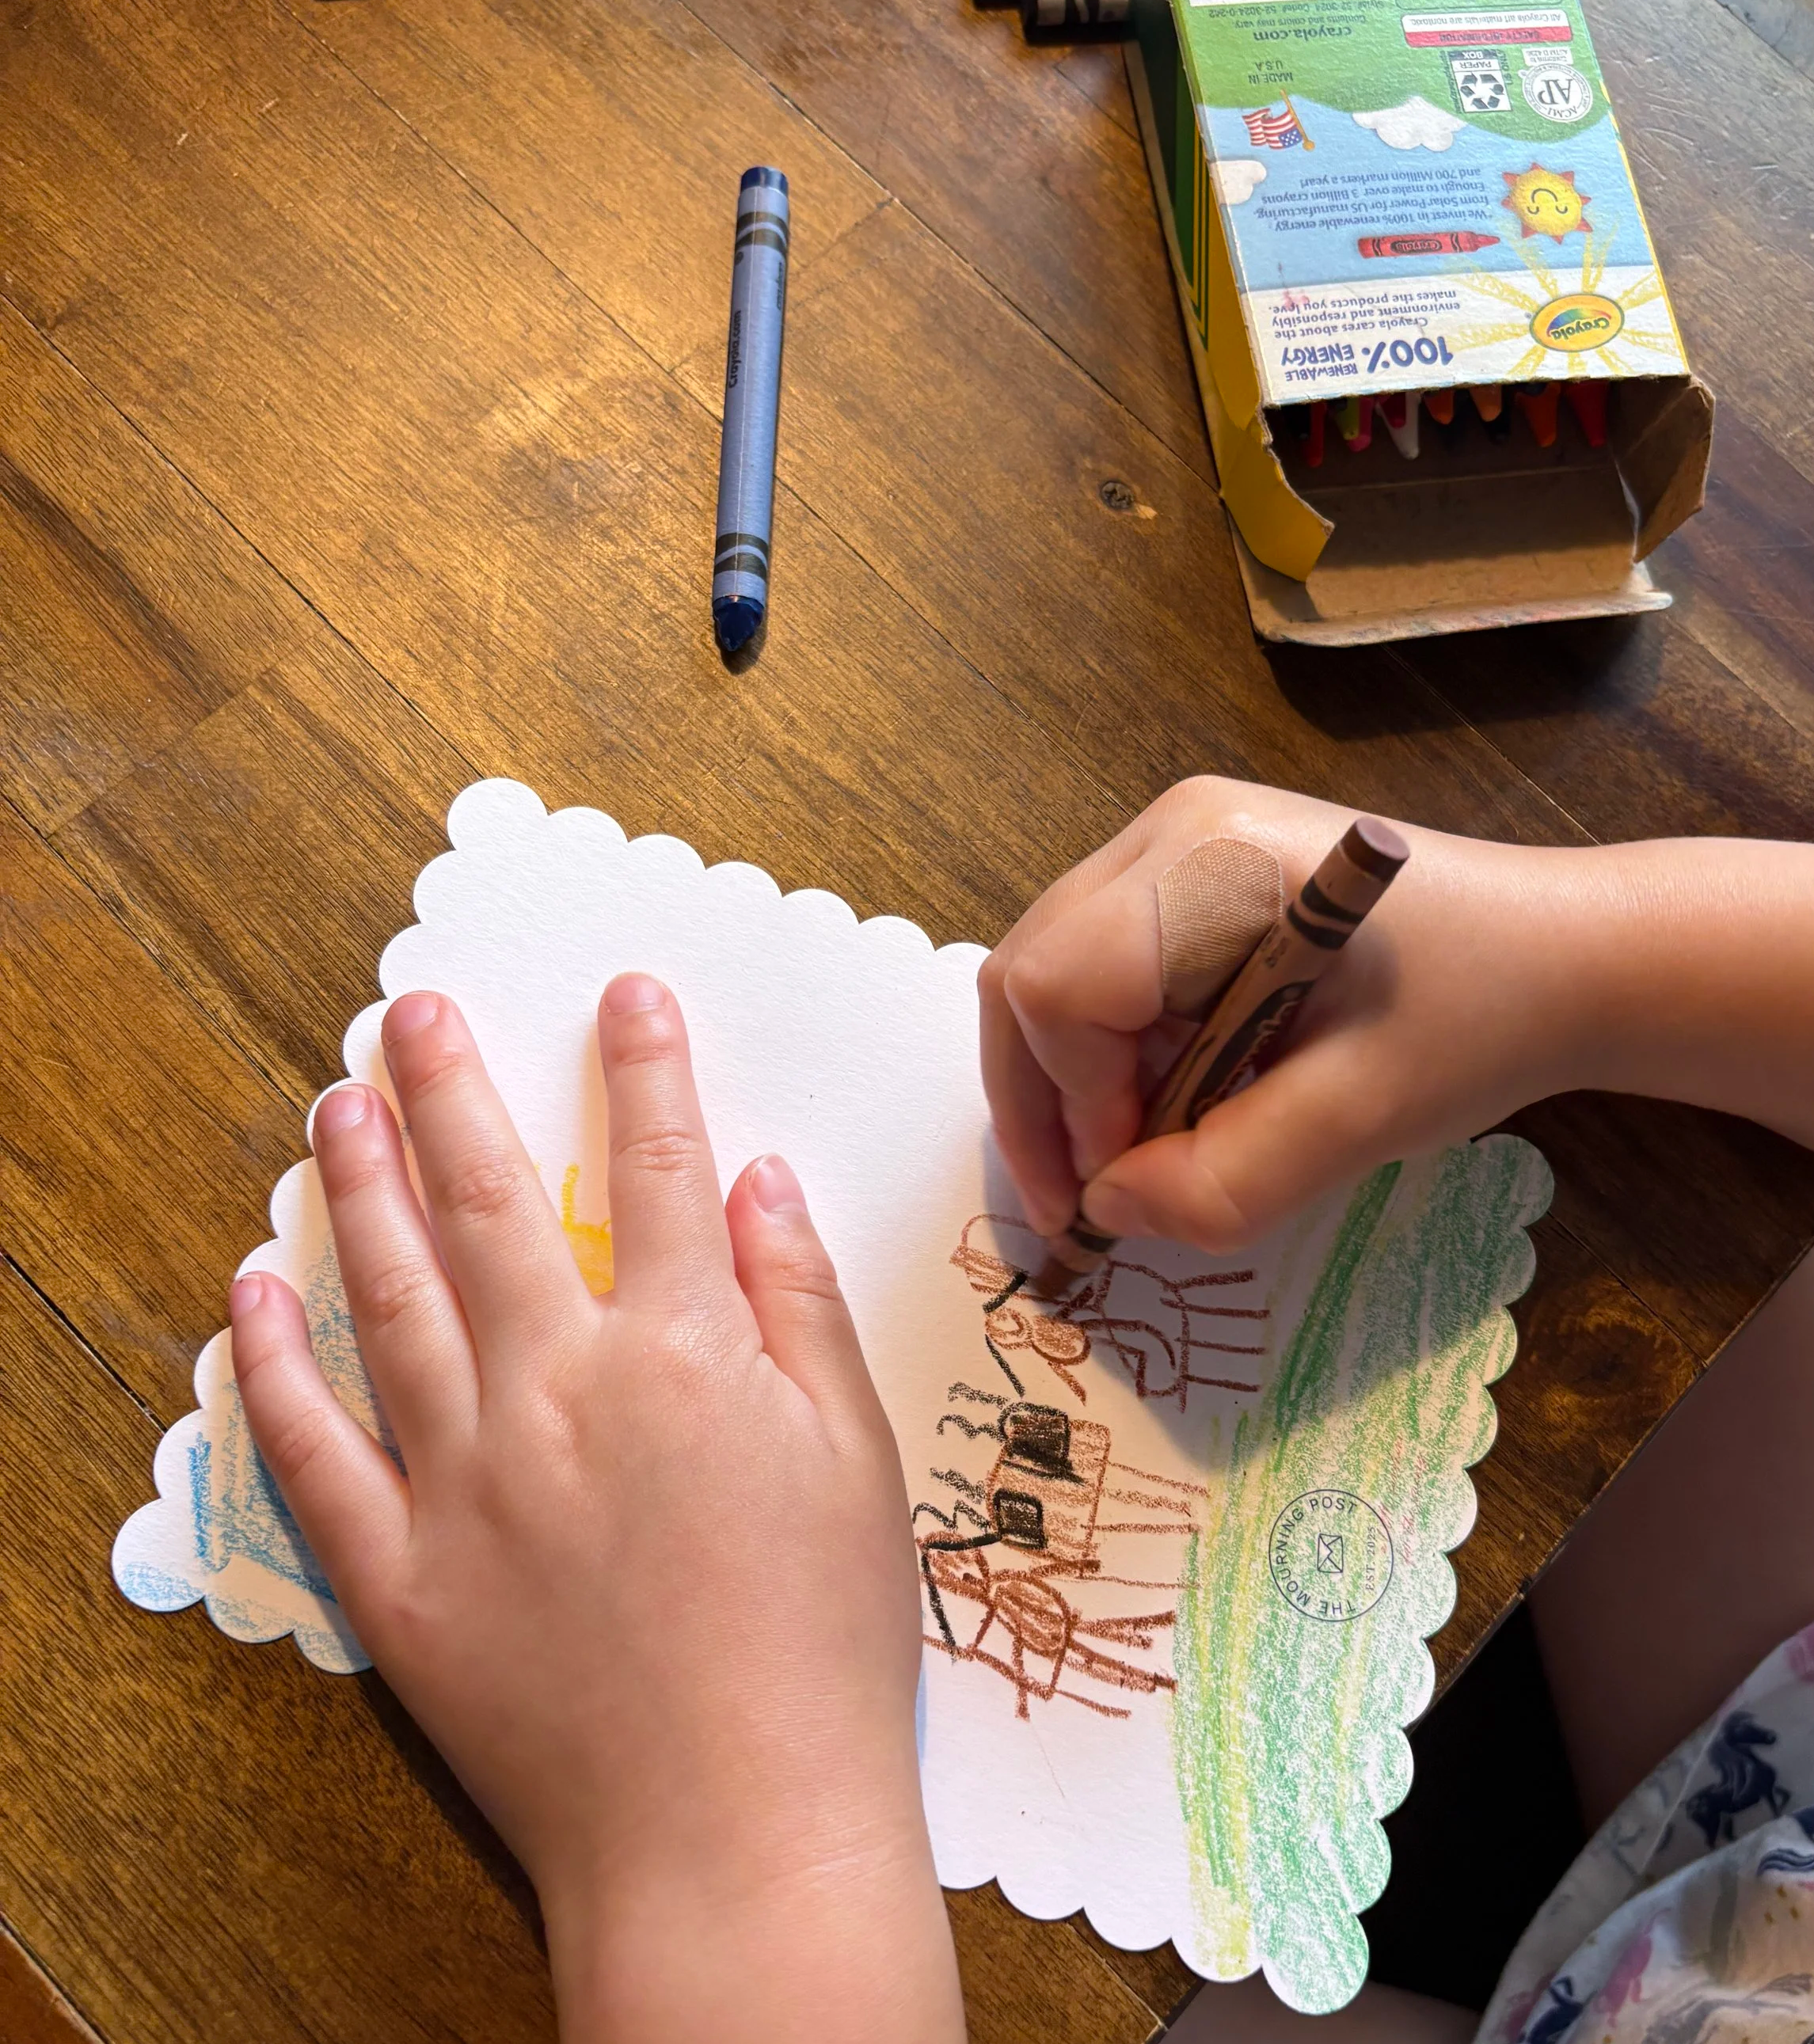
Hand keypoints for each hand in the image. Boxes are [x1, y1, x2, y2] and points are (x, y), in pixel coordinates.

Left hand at [230, 978, 963, 2043]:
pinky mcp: (400, 1574)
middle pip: (493, 1202)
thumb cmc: (820, 1649)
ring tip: (335, 1106)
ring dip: (359, 1189)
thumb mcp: (856, 1460)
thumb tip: (763, 1180)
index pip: (660, 1168)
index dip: (645, 1068)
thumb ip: (798, 1308)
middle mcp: (559, 1390)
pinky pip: (317, 1449)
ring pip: (391, 1297)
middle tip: (414, 1010)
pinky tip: (250, 1293)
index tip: (625, 992)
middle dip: (452, 1090)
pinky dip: (274, 1366)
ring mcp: (465, 1479)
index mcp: (683, 1355)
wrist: (734, 1835)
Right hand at [980, 776, 1611, 1253]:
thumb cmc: (1477, 1017)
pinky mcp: (1188, 872)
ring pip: (1051, 972)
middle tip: (1085, 1204)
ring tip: (1139, 1155)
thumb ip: (1228, 1178)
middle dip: (1044, 1101)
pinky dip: (1110, 1052)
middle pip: (1030, 971)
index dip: (1074, 1102)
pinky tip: (1174, 1100)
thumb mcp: (1362, 1118)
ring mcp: (1176, 841)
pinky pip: (1098, 967)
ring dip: (1074, 1081)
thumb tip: (1109, 1210)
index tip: (1134, 1181)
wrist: (1567, 954)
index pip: (1061, 984)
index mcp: (1214, 860)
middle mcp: (1173, 828)